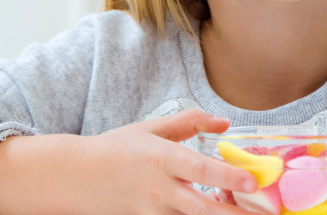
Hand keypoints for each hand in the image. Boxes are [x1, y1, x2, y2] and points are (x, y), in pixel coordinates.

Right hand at [0, 109, 257, 214]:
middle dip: (234, 214)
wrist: (76, 177)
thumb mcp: (152, 128)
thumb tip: (225, 123)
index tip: (251, 180)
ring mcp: (152, 211)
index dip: (226, 176)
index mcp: (162, 158)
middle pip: (202, 207)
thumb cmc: (117, 148)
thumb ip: (190, 122)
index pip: (199, 168)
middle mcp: (159, 189)